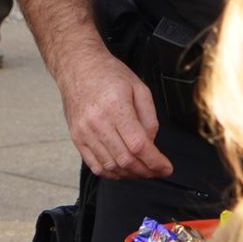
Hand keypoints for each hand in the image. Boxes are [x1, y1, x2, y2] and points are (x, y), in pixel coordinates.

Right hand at [60, 48, 168, 180]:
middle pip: (125, 160)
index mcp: (116, 107)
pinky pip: (94, 165)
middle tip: (157, 171)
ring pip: (110, 166)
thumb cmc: (109, 74)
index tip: (166, 168)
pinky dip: (111, 173)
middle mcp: (97, 122)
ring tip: (142, 171)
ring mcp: (84, 132)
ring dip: (130, 174)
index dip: (155, 162)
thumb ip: (149, 118)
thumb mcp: (139, 88)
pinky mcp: (76, 137)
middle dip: (146, 171)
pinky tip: (123, 171)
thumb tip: (150, 143)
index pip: (138, 145)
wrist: (78, 67)